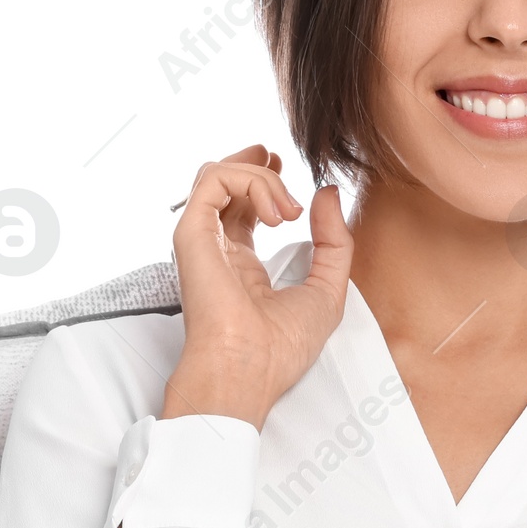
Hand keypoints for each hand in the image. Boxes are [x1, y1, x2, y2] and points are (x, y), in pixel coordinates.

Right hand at [162, 143, 352, 429]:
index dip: (264, 182)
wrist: (251, 368)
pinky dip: (249, 181)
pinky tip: (277, 213)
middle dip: (254, 164)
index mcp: (240, 264)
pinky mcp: (192, 233)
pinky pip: (213, 179)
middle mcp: (216, 249)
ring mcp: (202, 239)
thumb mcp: (328, 289)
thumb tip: (327, 193)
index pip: (243, 208)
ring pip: (217, 174)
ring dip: (260, 176)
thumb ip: (334, 240)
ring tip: (288, 209)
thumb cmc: (281, 348)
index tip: (288, 171)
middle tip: (279, 159)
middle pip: (224, 183)